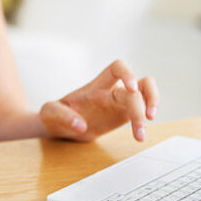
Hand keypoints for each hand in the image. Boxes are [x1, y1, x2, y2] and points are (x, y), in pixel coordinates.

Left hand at [40, 59, 158, 141]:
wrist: (59, 127)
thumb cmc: (54, 115)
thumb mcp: (49, 113)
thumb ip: (62, 116)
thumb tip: (81, 125)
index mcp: (95, 86)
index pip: (116, 67)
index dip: (128, 74)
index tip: (131, 88)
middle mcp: (111, 91)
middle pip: (136, 87)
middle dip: (141, 105)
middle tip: (141, 124)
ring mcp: (119, 103)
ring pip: (146, 94)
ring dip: (152, 107)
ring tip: (144, 129)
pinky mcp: (122, 116)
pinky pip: (142, 111)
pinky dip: (145, 119)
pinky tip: (140, 133)